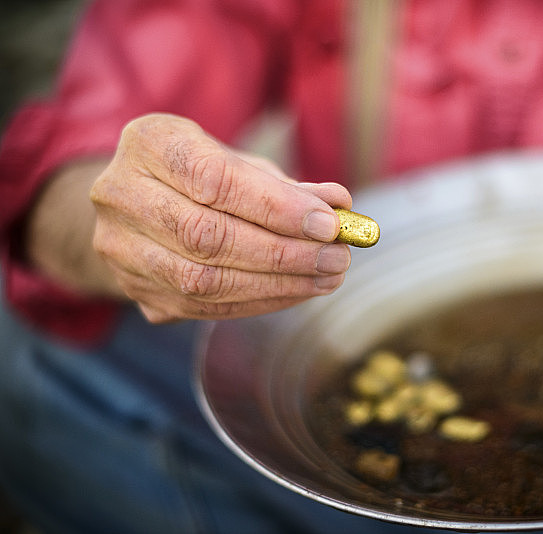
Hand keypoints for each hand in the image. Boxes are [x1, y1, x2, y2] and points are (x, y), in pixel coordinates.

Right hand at [89, 113, 351, 321]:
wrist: (141, 205)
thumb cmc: (203, 175)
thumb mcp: (242, 163)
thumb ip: (288, 184)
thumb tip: (339, 204)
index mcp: (147, 143)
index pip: (213, 179)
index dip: (275, 206)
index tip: (328, 223)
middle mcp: (119, 194)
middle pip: (206, 235)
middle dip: (283, 252)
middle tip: (337, 257)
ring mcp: (120, 248)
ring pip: (202, 280)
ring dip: (277, 284)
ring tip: (327, 277)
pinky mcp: (134, 290)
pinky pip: (203, 307)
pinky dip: (259, 302)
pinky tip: (298, 291)